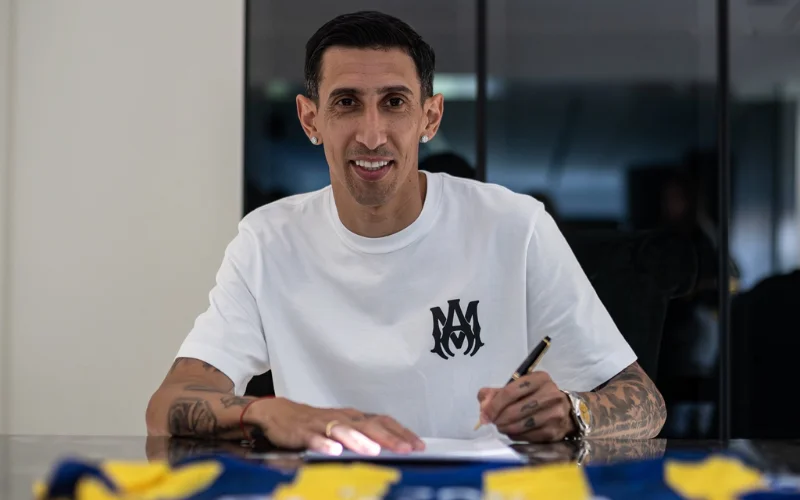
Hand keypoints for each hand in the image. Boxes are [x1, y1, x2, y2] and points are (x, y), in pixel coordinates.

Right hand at [244, 397, 424, 455]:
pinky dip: (324, 444)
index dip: (401, 432)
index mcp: (354, 417)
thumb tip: (393, 447)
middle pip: (369, 425)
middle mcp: (342, 418)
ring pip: (344, 430)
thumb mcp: (344, 427)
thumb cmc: (317, 423)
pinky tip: (333, 451)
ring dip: (359, 440)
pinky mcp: (303, 432)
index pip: (383, 421)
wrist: (280, 414)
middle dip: (389, 438)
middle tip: (406, 449)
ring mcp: (323, 424)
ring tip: (373, 450)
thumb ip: (365, 435)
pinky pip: (315, 438)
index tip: (418, 444)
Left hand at [477, 371, 574, 441]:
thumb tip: (484, 407)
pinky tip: (512, 432)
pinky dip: (516, 436)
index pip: (510, 392)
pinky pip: (528, 436)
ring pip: (521, 424)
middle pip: (515, 409)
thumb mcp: (518, 388)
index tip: (485, 414)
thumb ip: (495, 393)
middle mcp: (550, 394)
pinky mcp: (554, 431)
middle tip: (492, 422)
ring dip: (506, 428)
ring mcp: (554, 413)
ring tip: (501, 427)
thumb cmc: (536, 397)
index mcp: (540, 379)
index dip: (494, 405)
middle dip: (498, 418)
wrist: (565, 410)